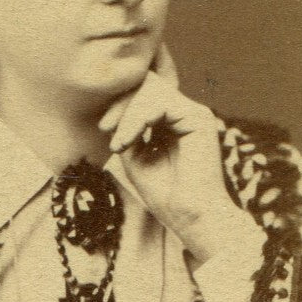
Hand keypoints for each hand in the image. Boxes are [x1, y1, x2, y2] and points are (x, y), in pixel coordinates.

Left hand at [98, 53, 253, 262]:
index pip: (144, 94)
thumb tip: (118, 104)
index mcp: (173, 122)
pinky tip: (128, 140)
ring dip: (128, 114)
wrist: (190, 216)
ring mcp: (194, 113)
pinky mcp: (198, 118)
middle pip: (148, 85)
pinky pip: (160, 103)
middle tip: (105, 128)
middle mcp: (186, 114)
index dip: (121, 104)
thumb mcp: (135, 155)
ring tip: (119, 143)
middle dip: (122, 103)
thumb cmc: (165, 194)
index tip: (104, 128)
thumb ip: (128, 128)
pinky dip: (138, 119)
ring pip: (152, 90)